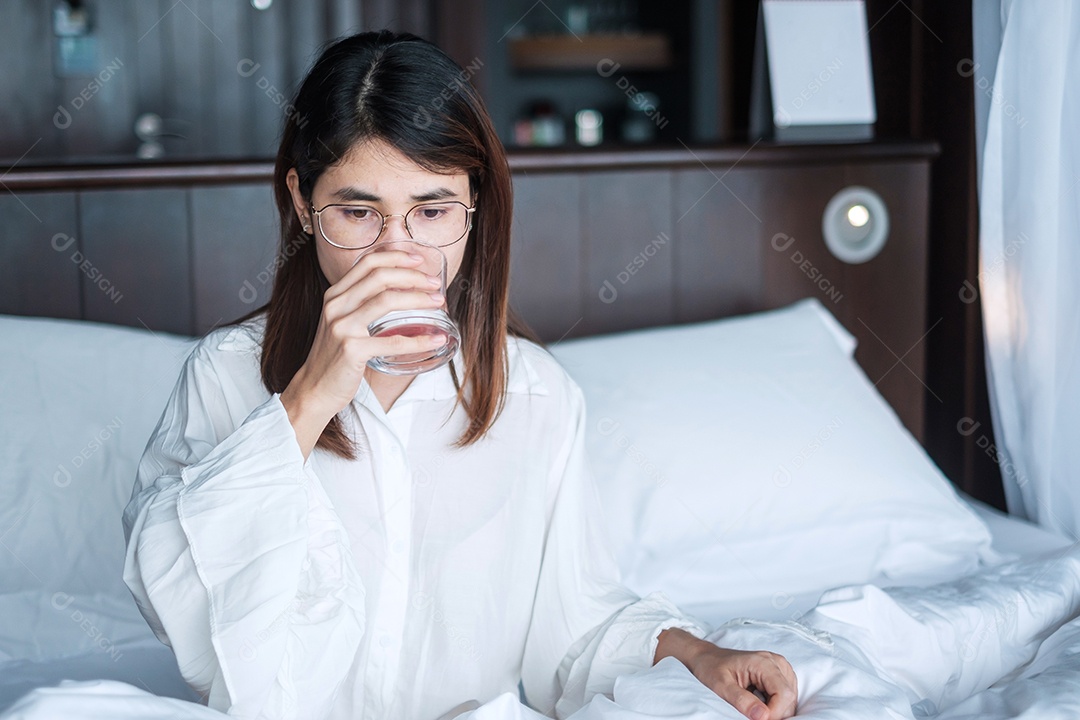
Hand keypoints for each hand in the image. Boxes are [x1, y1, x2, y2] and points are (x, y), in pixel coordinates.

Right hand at [280, 248, 447, 455]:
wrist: (314, 388)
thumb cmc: (335, 356)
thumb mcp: (342, 322)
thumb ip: (361, 304)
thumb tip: (400, 291)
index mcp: (335, 295)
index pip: (368, 263)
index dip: (396, 256)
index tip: (419, 260)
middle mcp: (336, 305)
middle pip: (380, 276)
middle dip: (413, 276)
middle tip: (435, 283)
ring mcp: (342, 327)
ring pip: (387, 300)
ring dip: (419, 299)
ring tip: (439, 302)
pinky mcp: (352, 350)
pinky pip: (392, 341)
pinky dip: (418, 340)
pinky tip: (436, 339)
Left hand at [655, 628, 796, 719]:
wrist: (708, 658)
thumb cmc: (712, 668)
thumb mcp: (721, 686)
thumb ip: (741, 700)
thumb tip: (763, 716)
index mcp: (764, 662)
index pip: (784, 694)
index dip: (775, 713)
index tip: (758, 719)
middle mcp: (777, 663)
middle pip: (789, 698)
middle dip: (775, 713)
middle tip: (753, 716)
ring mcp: (780, 668)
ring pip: (790, 699)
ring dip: (775, 710)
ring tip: (753, 708)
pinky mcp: (779, 675)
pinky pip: (785, 696)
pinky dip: (774, 706)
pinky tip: (759, 704)